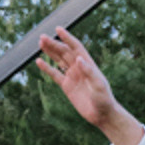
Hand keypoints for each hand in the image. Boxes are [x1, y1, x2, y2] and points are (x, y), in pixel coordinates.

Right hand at [35, 28, 144, 144]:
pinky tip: (39, 61)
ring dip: (50, 52)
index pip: (76, 47)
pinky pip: (55, 74)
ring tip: (41, 43)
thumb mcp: (99, 85)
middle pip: (64, 52)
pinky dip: (47, 68)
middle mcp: (79, 68)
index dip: (67, 38)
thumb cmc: (104, 99)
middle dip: (54, 44)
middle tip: (42, 37)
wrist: (102, 115)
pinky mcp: (67, 86)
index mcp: (88, 64)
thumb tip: (79, 59)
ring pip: (59, 60)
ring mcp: (72, 76)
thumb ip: (90, 72)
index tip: (58, 29)